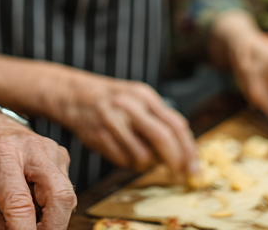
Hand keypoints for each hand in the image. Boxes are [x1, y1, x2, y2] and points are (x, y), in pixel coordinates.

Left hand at [0, 107, 75, 229]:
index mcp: (2, 154)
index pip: (20, 203)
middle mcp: (34, 149)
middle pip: (60, 196)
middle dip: (53, 228)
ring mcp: (52, 151)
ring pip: (67, 196)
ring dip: (51, 219)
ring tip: (28, 221)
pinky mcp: (61, 156)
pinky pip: (65, 191)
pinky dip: (52, 207)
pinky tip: (34, 207)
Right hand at [49, 69, 198, 174]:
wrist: (74, 94)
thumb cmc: (112, 99)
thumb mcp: (138, 98)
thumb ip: (160, 117)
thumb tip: (183, 147)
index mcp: (144, 96)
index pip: (175, 124)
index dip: (188, 149)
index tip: (194, 166)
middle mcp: (130, 106)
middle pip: (162, 139)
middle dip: (175, 161)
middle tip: (179, 174)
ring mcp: (112, 121)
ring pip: (142, 155)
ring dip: (148, 164)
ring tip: (144, 157)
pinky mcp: (98, 137)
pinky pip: (122, 161)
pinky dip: (129, 163)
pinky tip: (125, 153)